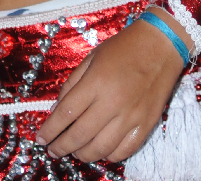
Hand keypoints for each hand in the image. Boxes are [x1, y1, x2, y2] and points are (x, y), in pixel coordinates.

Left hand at [35, 16, 187, 162]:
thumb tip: (58, 110)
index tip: (40, 139)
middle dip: (61, 147)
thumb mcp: (92, 57)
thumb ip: (73, 83)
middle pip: (80, 135)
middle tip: (52, 151)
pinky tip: (99, 151)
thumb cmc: (123, 48)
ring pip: (101, 149)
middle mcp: (112, 103)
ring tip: (73, 152)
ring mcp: (131, 117)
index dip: (50, 130)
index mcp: (96, 82)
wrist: (160, 45)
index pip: (66, 114)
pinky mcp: (146, 125)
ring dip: (82, 154)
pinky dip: (108, 156)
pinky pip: (124, 151)